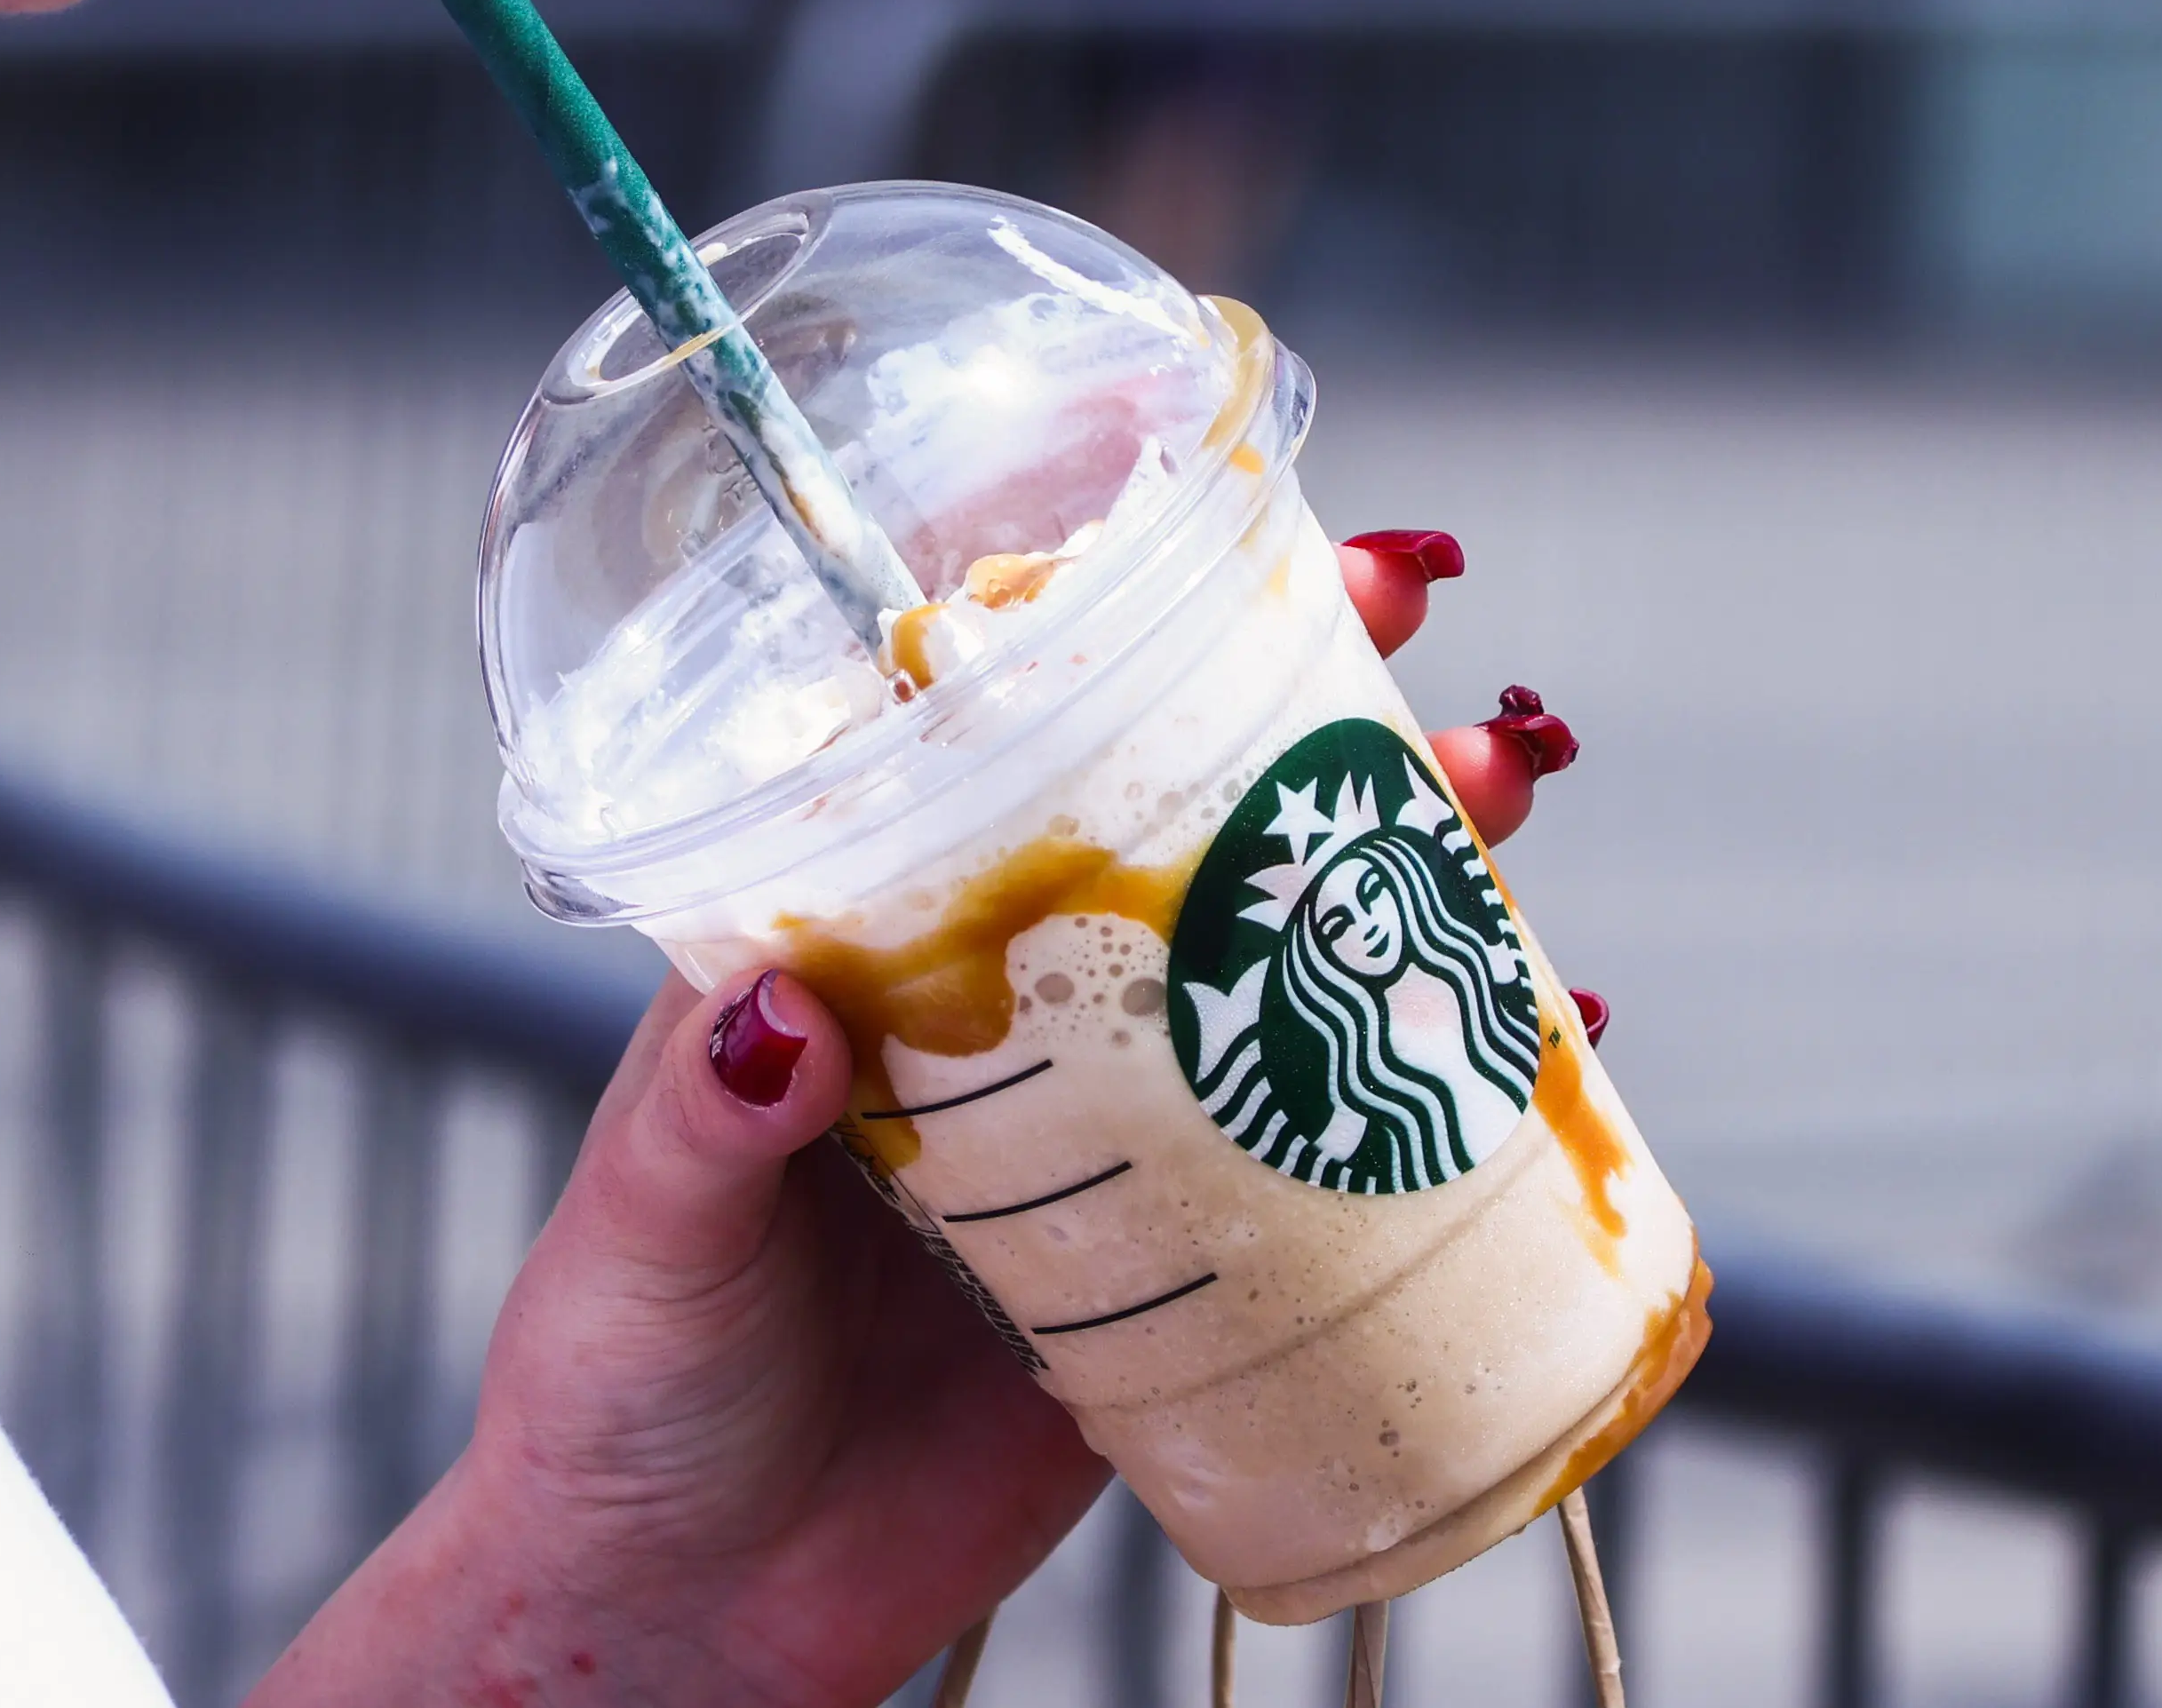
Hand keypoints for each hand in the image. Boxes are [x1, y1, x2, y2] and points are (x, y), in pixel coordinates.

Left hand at [257, 530, 1572, 1706]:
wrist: (686, 1614)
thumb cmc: (617, 1394)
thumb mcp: (642, 1238)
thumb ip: (698, 1134)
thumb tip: (770, 1023)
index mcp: (851, 964)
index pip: (982, 761)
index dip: (1103, 650)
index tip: (1224, 559)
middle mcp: (982, 1028)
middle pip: (1162, 842)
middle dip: (1307, 740)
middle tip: (1439, 685)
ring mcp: (1085, 1147)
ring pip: (1259, 976)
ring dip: (1392, 885)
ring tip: (1497, 812)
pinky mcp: (1163, 1281)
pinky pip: (1313, 1166)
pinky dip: (1432, 1099)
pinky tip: (1544, 1047)